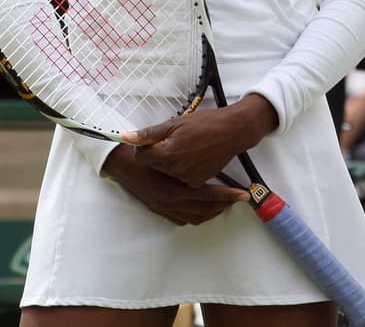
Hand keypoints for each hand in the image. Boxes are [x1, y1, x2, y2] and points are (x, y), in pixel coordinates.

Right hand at [102, 144, 245, 224]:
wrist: (120, 164)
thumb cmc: (144, 153)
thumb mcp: (165, 144)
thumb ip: (190, 150)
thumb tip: (215, 148)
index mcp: (174, 189)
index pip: (208, 195)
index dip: (228, 194)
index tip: (244, 193)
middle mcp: (170, 203)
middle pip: (206, 209)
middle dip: (225, 205)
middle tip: (240, 198)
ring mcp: (164, 209)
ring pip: (197, 216)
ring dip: (214, 211)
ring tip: (228, 202)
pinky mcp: (160, 210)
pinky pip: (185, 219)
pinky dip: (199, 215)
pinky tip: (208, 208)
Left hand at [125, 93, 278, 188]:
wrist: (233, 131)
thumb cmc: (205, 123)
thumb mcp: (175, 123)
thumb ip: (149, 134)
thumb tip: (126, 137)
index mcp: (167, 153)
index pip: (140, 156)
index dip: (145, 147)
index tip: (155, 140)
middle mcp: (175, 169)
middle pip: (154, 165)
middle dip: (159, 154)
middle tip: (175, 140)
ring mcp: (187, 178)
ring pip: (167, 172)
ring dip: (171, 162)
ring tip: (187, 147)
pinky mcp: (197, 182)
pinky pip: (181, 178)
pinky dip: (184, 168)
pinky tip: (195, 156)